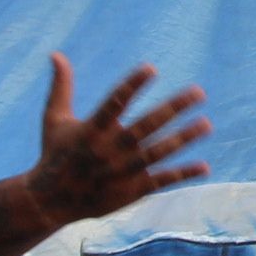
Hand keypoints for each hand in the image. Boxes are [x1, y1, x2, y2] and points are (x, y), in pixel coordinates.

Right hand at [30, 54, 210, 223]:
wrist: (49, 202)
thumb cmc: (54, 154)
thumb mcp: (54, 119)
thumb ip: (61, 87)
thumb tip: (56, 54)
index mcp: (91, 130)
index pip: (114, 103)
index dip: (132, 86)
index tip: (151, 68)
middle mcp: (109, 150)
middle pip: (145, 126)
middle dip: (173, 109)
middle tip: (199, 92)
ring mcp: (121, 171)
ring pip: (158, 153)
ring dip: (184, 139)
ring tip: (206, 124)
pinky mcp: (130, 191)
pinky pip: (160, 180)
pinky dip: (182, 174)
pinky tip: (204, 166)